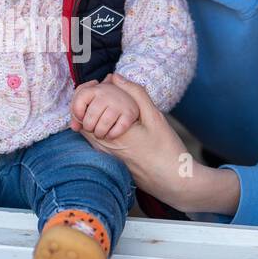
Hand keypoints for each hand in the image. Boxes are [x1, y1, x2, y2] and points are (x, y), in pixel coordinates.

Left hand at [70, 79, 139, 139]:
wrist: (128, 102)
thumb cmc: (103, 105)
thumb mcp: (90, 102)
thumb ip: (77, 111)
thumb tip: (75, 127)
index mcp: (95, 89)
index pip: (80, 98)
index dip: (76, 112)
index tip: (80, 118)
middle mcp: (107, 93)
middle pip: (91, 115)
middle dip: (88, 127)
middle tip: (91, 128)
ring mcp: (120, 103)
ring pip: (104, 124)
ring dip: (99, 133)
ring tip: (100, 133)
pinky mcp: (130, 113)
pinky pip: (117, 129)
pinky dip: (112, 135)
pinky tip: (110, 134)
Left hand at [79, 74, 239, 215]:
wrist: (174, 182)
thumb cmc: (167, 150)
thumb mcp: (155, 117)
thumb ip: (135, 94)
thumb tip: (115, 77)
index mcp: (113, 135)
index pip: (83, 112)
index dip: (86, 96)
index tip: (99, 87)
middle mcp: (105, 148)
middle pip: (82, 122)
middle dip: (89, 106)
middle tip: (104, 94)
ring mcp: (107, 157)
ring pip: (88, 132)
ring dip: (94, 117)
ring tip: (111, 107)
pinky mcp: (111, 162)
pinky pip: (97, 141)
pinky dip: (101, 128)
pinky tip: (116, 122)